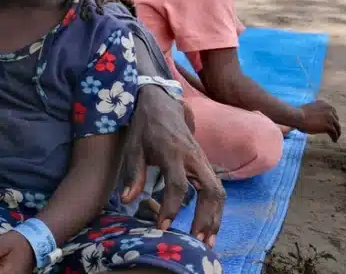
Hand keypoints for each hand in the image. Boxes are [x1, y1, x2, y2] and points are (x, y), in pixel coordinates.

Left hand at [120, 86, 224, 247]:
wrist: (162, 103)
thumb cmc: (145, 127)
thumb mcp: (133, 147)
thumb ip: (133, 174)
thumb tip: (127, 200)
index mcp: (173, 152)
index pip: (177, 185)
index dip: (171, 207)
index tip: (163, 226)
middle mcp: (193, 157)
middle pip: (209, 190)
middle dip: (206, 218)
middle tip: (198, 242)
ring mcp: (202, 160)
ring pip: (218, 191)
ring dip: (216, 217)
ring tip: (207, 241)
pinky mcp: (205, 164)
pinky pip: (216, 188)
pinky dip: (215, 209)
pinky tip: (208, 226)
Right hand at [295, 100, 340, 140]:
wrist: (297, 116)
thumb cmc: (299, 113)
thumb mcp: (310, 108)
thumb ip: (316, 110)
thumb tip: (316, 117)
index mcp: (324, 104)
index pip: (333, 112)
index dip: (332, 119)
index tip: (331, 123)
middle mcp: (329, 110)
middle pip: (336, 119)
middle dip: (335, 125)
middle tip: (334, 131)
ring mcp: (330, 118)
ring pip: (337, 127)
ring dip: (337, 132)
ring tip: (336, 137)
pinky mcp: (329, 126)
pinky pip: (334, 133)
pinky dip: (335, 137)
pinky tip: (334, 140)